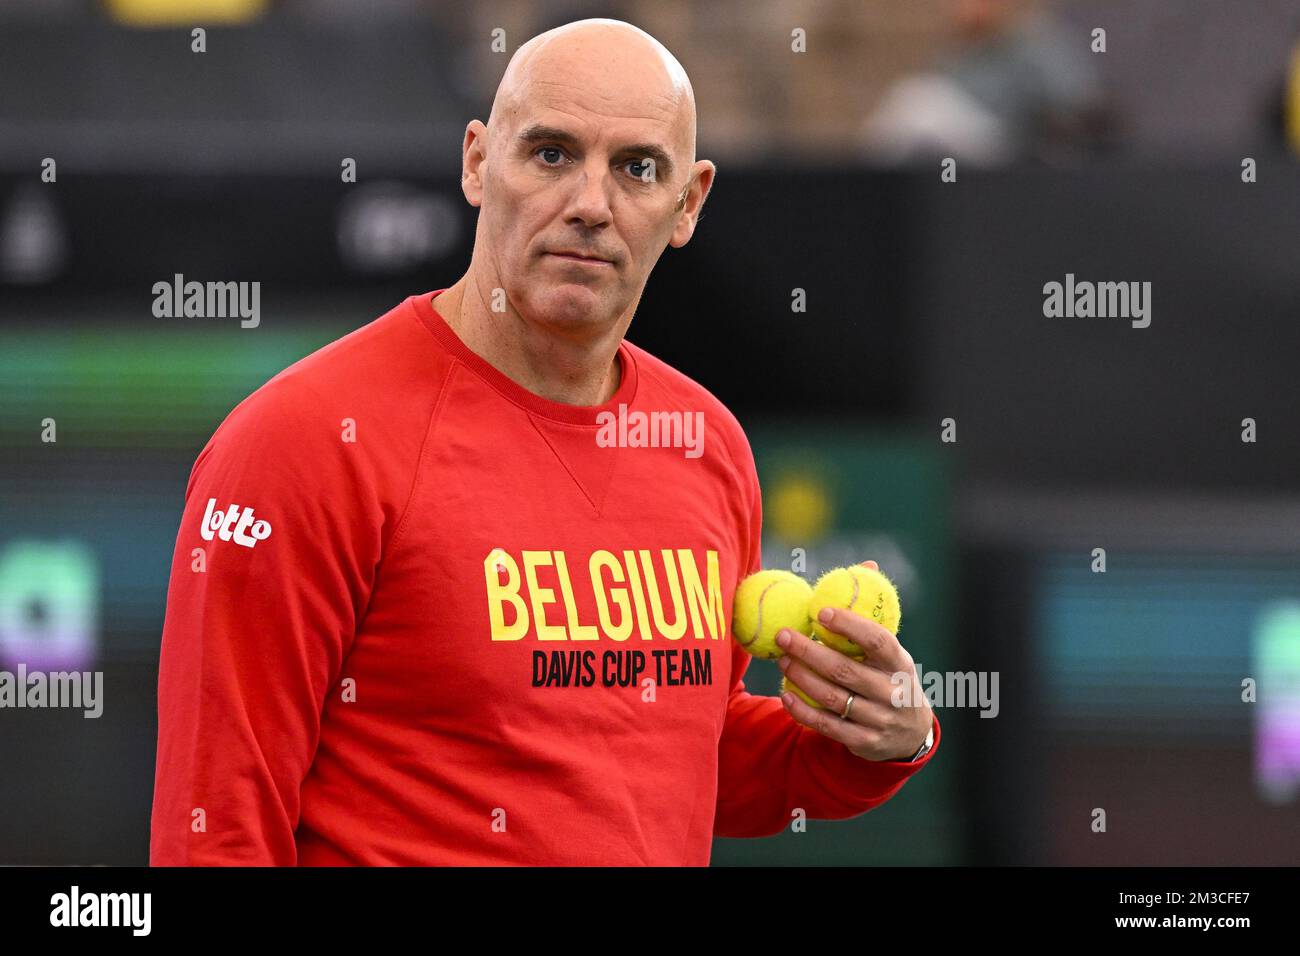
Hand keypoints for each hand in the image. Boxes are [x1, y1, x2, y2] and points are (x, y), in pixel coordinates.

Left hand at [775, 561, 933, 761]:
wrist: (910, 733)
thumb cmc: (890, 677)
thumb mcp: (891, 650)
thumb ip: (873, 614)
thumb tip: (865, 565)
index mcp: (900, 663)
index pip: (879, 641)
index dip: (851, 626)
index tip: (821, 612)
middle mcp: (893, 693)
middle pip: (845, 671)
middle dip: (810, 651)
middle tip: (783, 635)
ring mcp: (880, 720)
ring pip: (833, 698)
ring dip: (801, 678)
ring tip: (782, 660)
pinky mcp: (864, 743)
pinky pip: (827, 726)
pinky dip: (803, 710)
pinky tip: (785, 694)